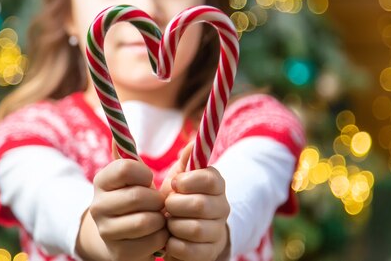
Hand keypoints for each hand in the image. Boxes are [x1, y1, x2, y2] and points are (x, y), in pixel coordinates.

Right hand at [77, 144, 168, 260]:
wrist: (119, 237)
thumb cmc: (134, 199)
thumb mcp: (135, 177)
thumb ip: (136, 153)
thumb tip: (141, 131)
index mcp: (102, 181)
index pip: (126, 168)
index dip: (144, 173)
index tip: (147, 180)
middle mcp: (98, 206)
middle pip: (138, 196)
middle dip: (157, 199)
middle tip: (158, 203)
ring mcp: (106, 231)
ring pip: (146, 221)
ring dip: (160, 219)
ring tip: (158, 217)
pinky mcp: (118, 253)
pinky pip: (152, 241)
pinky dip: (162, 236)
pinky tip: (157, 233)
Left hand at [160, 146, 230, 260]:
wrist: (183, 232)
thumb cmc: (179, 199)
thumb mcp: (180, 177)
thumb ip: (186, 160)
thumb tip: (193, 141)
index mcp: (217, 185)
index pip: (209, 179)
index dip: (187, 182)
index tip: (174, 184)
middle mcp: (223, 208)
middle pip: (199, 205)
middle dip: (175, 205)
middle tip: (167, 206)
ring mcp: (218, 232)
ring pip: (195, 229)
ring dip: (174, 225)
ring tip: (169, 222)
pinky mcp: (208, 254)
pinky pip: (189, 250)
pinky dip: (173, 245)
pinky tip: (170, 239)